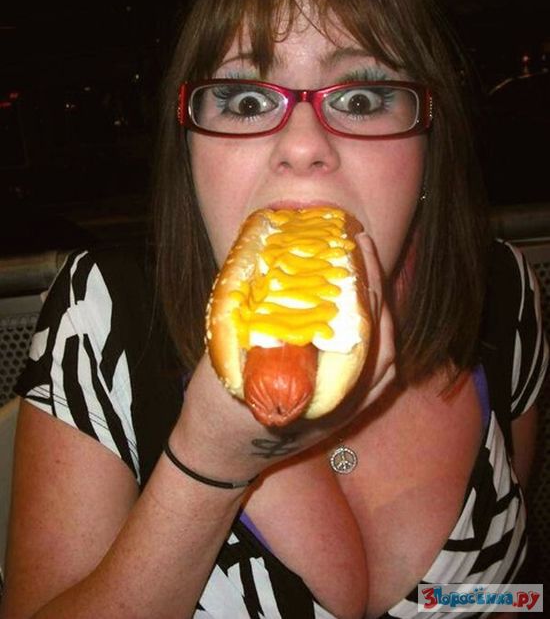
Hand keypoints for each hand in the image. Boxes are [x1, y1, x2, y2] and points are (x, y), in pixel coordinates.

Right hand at [170, 233, 396, 481]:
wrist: (218, 455)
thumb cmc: (216, 410)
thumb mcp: (227, 362)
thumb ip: (257, 324)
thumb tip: (283, 274)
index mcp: (318, 395)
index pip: (360, 333)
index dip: (364, 286)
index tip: (356, 246)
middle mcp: (342, 407)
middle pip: (380, 342)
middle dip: (375, 289)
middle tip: (362, 245)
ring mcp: (346, 413)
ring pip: (383, 358)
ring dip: (380, 312)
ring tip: (365, 271)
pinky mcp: (342, 412)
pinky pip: (374, 374)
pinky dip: (376, 339)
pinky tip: (366, 312)